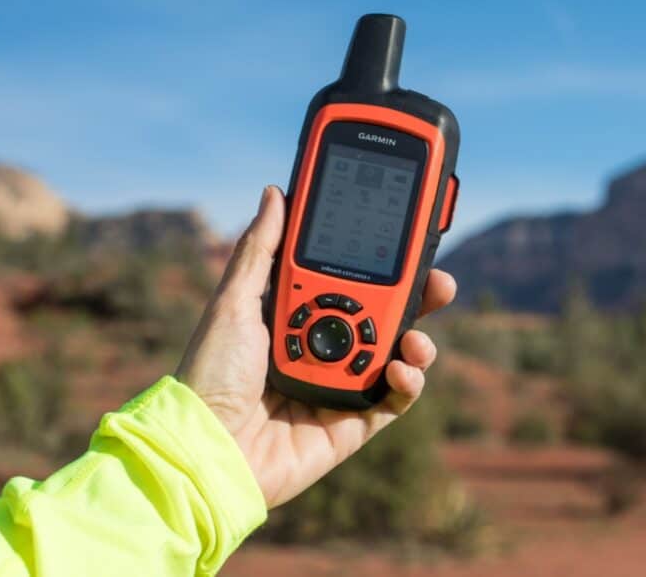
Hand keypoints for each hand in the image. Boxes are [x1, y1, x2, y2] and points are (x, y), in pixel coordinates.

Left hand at [176, 186, 456, 507]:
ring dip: (418, 340)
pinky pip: (394, 401)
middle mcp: (322, 349)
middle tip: (439, 281)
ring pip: (397, 355)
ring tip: (416, 337)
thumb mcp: (233, 303)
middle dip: (418, 297)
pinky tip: (402, 370)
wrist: (206, 452)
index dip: (380, 263)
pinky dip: (409, 383)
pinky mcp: (354, 425)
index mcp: (295, 317)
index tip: (405, 239)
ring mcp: (341, 387)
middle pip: (384, 316)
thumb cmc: (208, 377)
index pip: (349, 281)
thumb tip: (276, 193)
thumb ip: (260, 249)